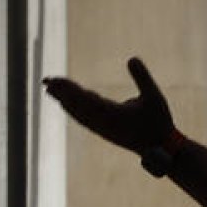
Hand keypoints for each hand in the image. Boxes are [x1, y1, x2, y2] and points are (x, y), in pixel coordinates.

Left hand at [43, 57, 173, 154]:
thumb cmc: (159, 122)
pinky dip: (73, 110)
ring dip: (64, 101)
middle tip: (46, 80)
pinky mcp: (105, 132)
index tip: (55, 80)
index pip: (84, 99)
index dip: (68, 89)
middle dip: (61, 92)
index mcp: (113, 115)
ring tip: (51, 90)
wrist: (161, 149)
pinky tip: (67, 105)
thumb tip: (131, 58)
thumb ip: (142, 77)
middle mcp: (103, 123)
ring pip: (78, 114)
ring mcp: (103, 130)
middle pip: (76, 106)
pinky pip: (84, 120)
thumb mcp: (154, 96)